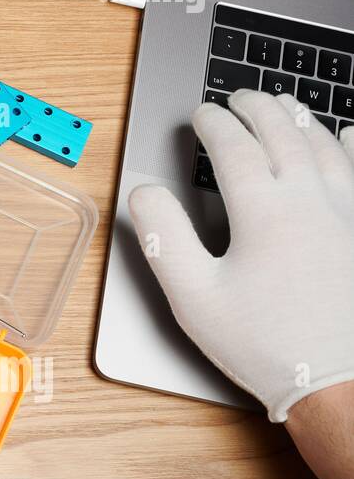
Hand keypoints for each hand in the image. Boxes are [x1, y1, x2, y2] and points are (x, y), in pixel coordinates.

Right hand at [129, 90, 353, 421]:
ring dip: (300, 120)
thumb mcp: (193, 297)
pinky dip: (352, 147)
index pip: (234, 147)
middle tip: (240, 97)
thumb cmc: (266, 344)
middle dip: (258, 108)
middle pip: (283, 134)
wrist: (341, 381)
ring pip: (324, 147)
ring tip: (286, 106)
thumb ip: (162, 238)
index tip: (201, 114)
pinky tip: (348, 136)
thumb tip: (145, 194)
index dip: (214, 124)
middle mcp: (310, 200)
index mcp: (263, 211)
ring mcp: (348, 214)